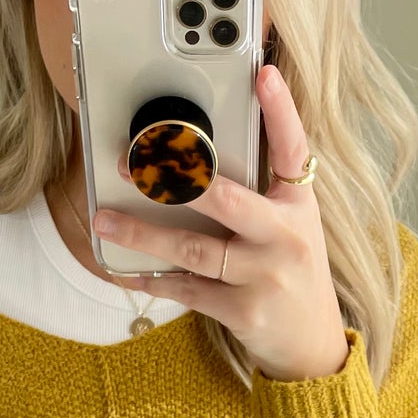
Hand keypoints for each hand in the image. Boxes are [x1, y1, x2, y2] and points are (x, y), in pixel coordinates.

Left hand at [92, 64, 348, 382]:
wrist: (312, 343)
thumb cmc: (291, 271)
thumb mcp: (291, 225)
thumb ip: (258, 191)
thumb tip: (197, 158)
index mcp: (298, 205)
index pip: (293, 148)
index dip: (280, 111)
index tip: (262, 74)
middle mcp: (286, 237)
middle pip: (226, 200)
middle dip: (175, 179)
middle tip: (131, 163)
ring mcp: (265, 276)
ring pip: (194, 249)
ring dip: (144, 233)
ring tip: (105, 219)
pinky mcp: (244, 312)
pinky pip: (189, 290)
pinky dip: (156, 280)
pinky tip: (128, 271)